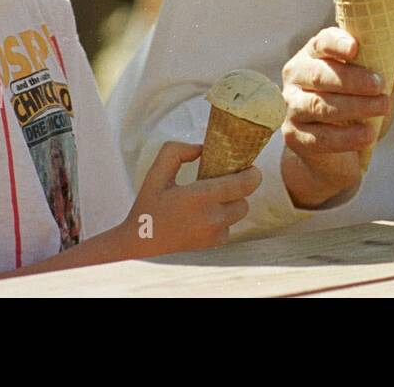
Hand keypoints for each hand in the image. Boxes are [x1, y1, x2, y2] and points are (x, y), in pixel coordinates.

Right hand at [122, 141, 260, 255]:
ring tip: (214, 197)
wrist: (141, 242)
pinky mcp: (212, 244)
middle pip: (245, 199)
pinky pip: (230, 227)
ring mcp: (214, 234)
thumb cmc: (149, 206)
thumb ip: (177, 152)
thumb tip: (201, 149)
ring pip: (239, 213)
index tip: (248, 166)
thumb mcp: (156, 172)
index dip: (252, 174)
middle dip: (239, 188)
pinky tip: (206, 214)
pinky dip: (224, 219)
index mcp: (200, 197)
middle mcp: (212, 218)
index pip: (244, 185)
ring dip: (232, 203)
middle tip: (225, 179)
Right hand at [279, 26, 393, 209]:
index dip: (337, 44)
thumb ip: (389, 69)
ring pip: (320, 105)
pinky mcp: (294, 135)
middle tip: (380, 85)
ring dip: (354, 107)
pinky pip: (320, 136)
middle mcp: (296, 76)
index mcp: (314, 54)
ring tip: (382, 108)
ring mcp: (292, 106)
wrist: (334, 150)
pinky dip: (346, 137)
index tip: (356, 48)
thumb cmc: (353, 105)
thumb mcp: (373, 86)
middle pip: (320, 74)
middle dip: (352, 80)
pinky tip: (367, 135)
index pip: (322, 42)